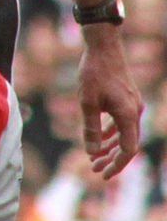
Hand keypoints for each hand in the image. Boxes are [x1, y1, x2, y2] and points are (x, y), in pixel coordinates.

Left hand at [78, 26, 141, 178]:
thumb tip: (91, 153)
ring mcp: (132, 104)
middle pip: (127, 144)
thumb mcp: (87, 102)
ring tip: (94, 158)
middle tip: (95, 170)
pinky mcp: (126, 98)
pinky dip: (110, 133)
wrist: (102, 45)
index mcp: (128, 115)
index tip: (103, 175)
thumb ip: (90, 129)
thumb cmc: (93, 71)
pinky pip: (121, 122)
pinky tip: (98, 139)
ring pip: (124, 133)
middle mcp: (134, 111)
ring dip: (110, 147)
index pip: (128, 150)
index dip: (117, 165)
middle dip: (112, 159)